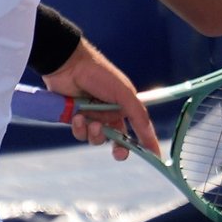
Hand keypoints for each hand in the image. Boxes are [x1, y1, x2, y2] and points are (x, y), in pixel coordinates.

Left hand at [40, 38, 160, 159]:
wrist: (69, 65)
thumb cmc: (100, 75)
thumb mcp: (124, 94)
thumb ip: (139, 116)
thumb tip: (151, 136)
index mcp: (124, 107)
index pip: (137, 129)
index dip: (145, 143)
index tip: (153, 156)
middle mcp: (109, 114)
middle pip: (117, 140)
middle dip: (119, 149)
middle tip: (119, 153)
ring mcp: (91, 117)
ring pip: (97, 138)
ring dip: (96, 134)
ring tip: (91, 122)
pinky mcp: (74, 119)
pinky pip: (80, 134)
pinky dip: (80, 128)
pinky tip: (77, 117)